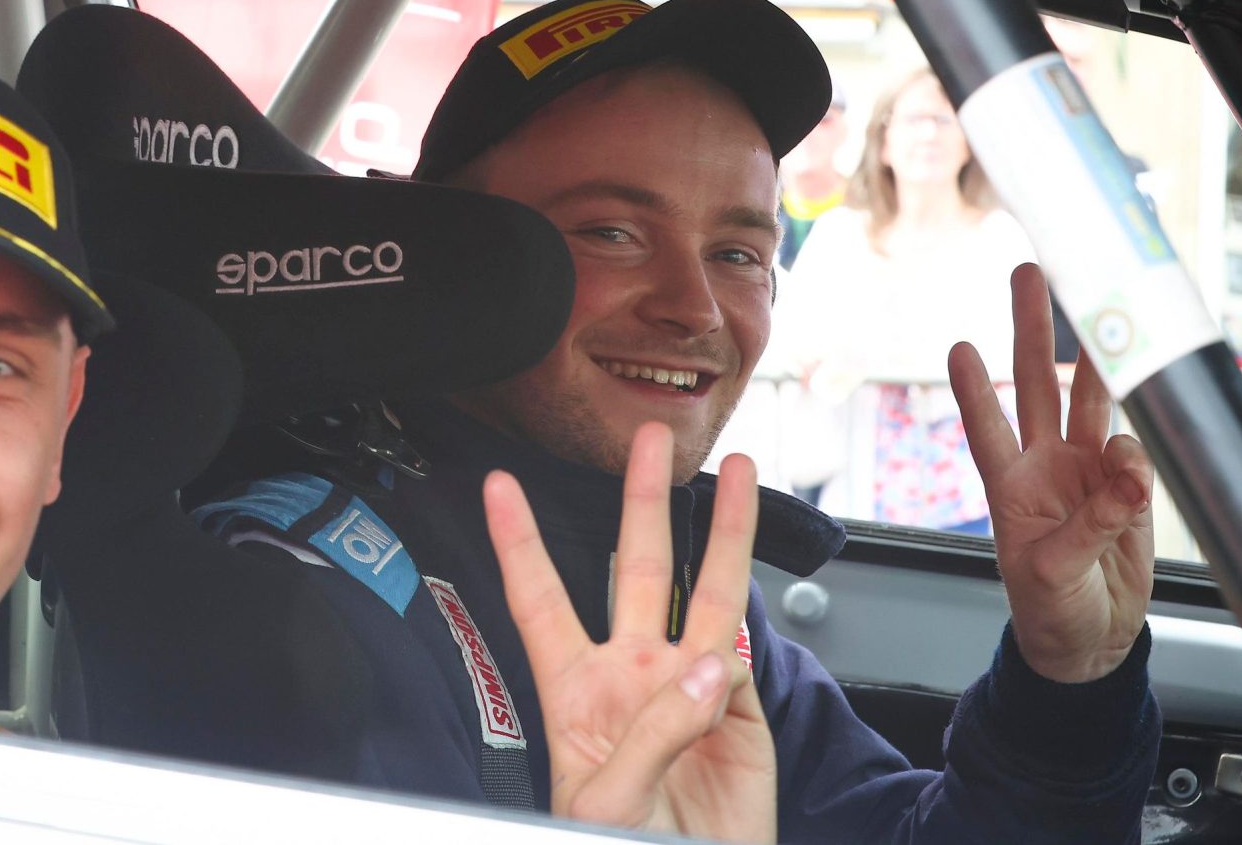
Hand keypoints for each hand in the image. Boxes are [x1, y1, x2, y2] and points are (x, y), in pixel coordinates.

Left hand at [484, 422, 775, 842]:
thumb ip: (656, 728)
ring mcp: (689, 691)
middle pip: (636, 568)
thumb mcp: (608, 799)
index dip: (518, 541)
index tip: (497, 485)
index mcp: (575, 692)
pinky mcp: (741, 718)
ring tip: (739, 474)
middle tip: (650, 441)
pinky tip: (730, 667)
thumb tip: (713, 664)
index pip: (539, 599)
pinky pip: (744, 664)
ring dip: (724, 532)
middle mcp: (633, 677)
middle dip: (644, 501)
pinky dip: (742, 654)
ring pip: (708, 594)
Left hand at [949, 263, 1154, 683]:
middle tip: (1029, 273)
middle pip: (1039, 383)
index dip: (974, 388)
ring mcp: (1089, 471)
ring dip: (1101, 359)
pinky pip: (1140, 455)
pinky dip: (1144, 456)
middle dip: (1034, 328)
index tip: (958, 347)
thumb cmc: (1050, 609)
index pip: (986, 425)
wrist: (1091, 642)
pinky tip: (1138, 478)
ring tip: (1108, 314)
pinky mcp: (1128, 488)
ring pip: (1093, 400)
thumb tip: (1127, 477)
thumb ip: (1090, 526)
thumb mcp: (1052, 576)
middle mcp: (1046, 464)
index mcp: (1009, 484)